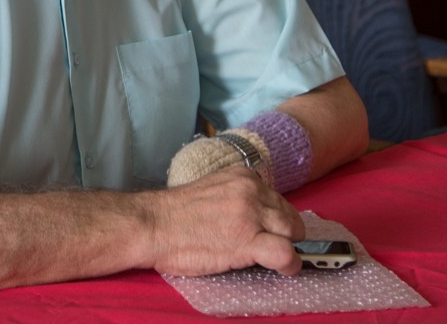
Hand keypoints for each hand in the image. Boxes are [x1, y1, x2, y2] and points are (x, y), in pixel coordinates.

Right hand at [141, 167, 304, 276]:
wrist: (154, 226)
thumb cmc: (177, 214)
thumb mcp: (215, 189)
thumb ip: (239, 197)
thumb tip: (260, 216)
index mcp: (243, 177)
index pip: (277, 199)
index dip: (277, 219)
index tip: (271, 231)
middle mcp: (251, 191)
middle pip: (289, 215)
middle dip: (286, 234)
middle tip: (272, 246)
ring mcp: (250, 215)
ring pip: (292, 232)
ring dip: (289, 248)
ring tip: (278, 260)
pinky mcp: (247, 241)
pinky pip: (285, 253)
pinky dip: (290, 264)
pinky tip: (283, 268)